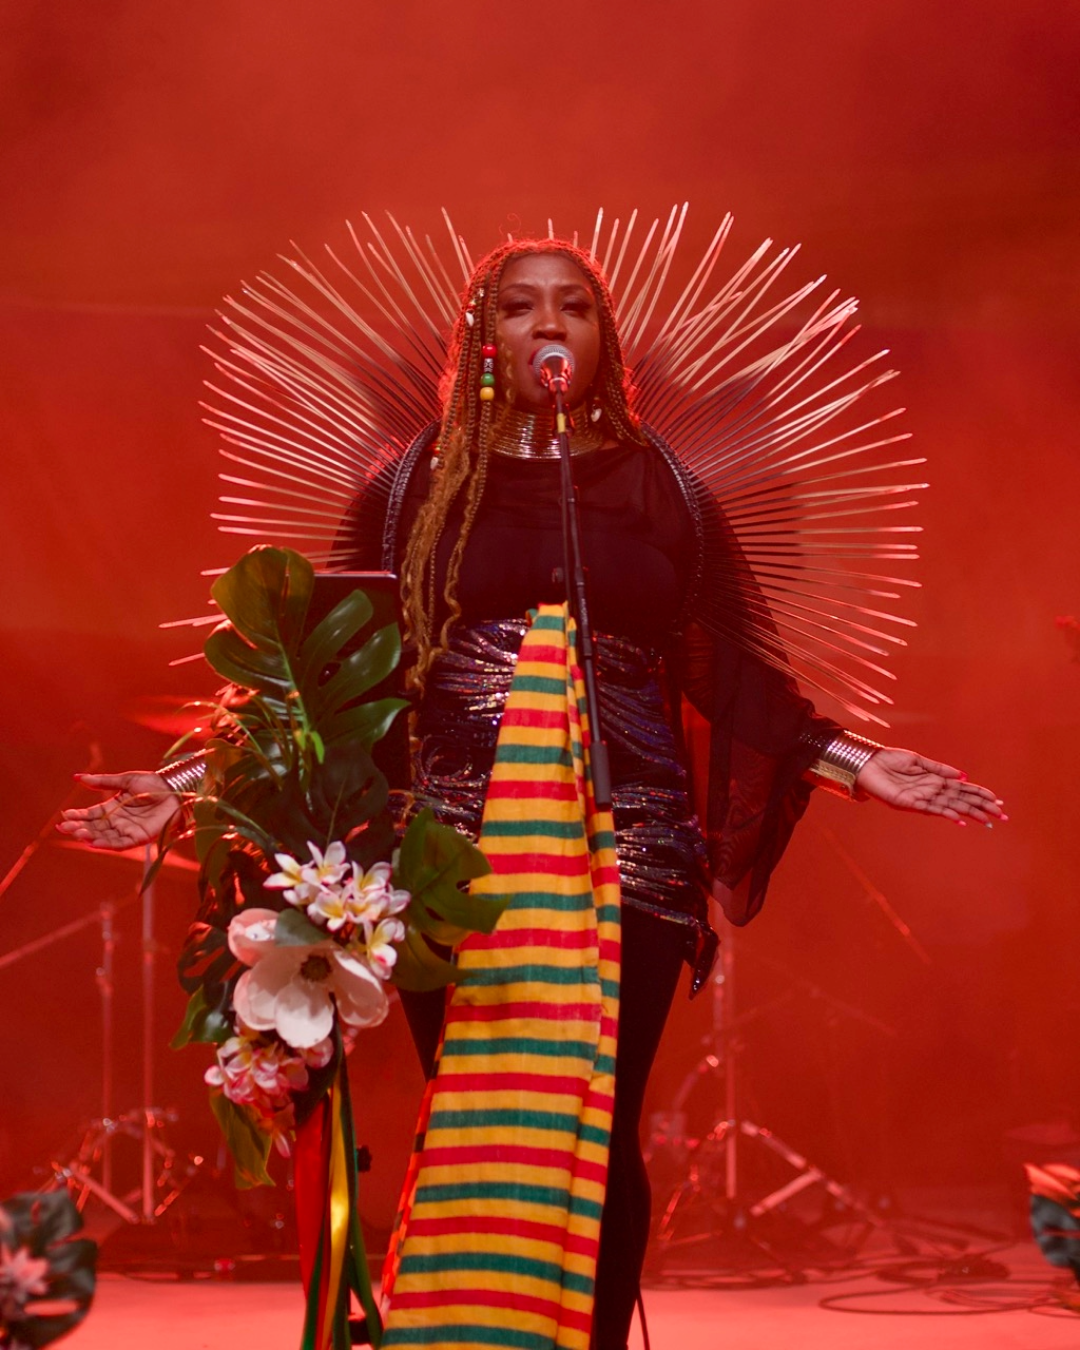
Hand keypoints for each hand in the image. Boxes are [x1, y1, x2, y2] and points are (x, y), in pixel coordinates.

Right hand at [58, 772, 181, 849]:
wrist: (175, 789)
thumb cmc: (152, 783)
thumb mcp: (124, 781)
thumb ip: (101, 782)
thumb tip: (76, 778)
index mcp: (113, 808)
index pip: (91, 815)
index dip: (77, 816)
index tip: (64, 816)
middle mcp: (118, 821)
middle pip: (94, 828)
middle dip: (79, 828)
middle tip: (65, 827)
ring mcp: (128, 830)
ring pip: (104, 837)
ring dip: (90, 836)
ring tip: (77, 833)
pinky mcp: (139, 837)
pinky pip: (120, 844)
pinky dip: (107, 844)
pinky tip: (94, 842)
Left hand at [855, 749, 1005, 825]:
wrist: (867, 764)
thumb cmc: (888, 761)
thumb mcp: (917, 760)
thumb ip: (939, 769)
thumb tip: (963, 776)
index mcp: (934, 780)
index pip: (962, 789)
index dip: (980, 794)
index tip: (997, 800)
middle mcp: (931, 791)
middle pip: (962, 800)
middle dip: (981, 807)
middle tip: (1001, 815)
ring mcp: (922, 798)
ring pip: (952, 806)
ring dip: (970, 812)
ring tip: (988, 819)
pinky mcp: (910, 803)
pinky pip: (932, 809)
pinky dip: (947, 813)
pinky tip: (960, 819)